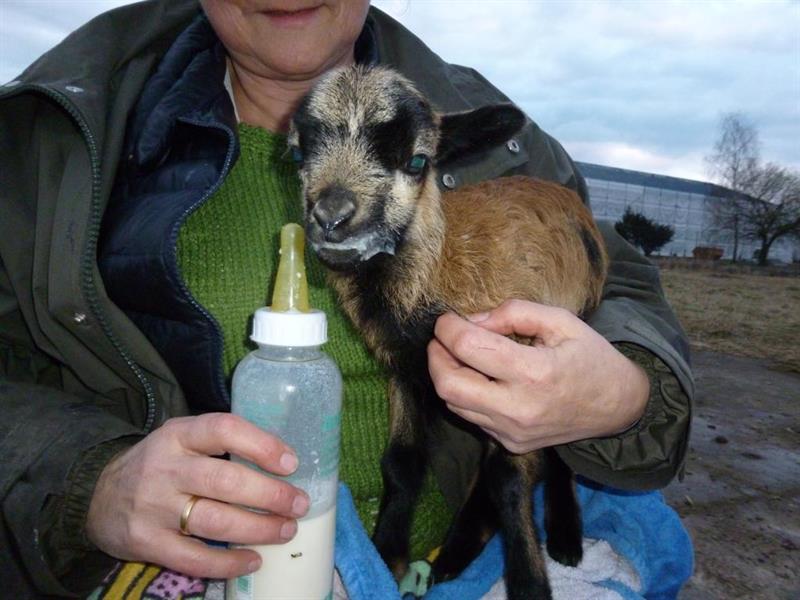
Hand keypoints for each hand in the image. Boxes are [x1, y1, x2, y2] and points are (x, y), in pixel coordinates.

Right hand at [86, 413, 308, 577]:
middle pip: (226, 481)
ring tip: (286, 530)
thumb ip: (220, 445)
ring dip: (258, 528)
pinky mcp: (147, 543)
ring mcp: (154, 507)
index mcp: (179, 435)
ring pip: (216, 520)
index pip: (224, 430)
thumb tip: (283, 461)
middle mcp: (166, 468)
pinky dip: (229, 562)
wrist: (96, 495)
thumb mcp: (182, 439)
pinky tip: (253, 560)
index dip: (261, 445)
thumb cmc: (159, 465)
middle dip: (271, 495)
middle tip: (300, 504)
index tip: (291, 462)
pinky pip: (195, 558)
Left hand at [427, 300, 648, 453]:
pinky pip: (472, 417)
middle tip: (442, 339)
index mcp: (534, 373)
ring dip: (447, 375)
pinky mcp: (511, 444)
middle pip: (448, 385)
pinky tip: (481, 378)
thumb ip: (514, 313)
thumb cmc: (590, 358)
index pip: (468, 348)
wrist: (618, 408)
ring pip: (454, 403)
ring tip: (461, 355)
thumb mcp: (561, 321)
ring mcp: (513, 432)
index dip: (449, 328)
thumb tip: (473, 320)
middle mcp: (519, 409)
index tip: (448, 319)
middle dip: (436, 356)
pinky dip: (467, 394)